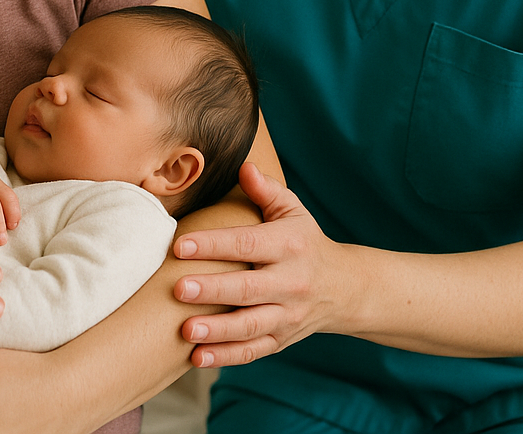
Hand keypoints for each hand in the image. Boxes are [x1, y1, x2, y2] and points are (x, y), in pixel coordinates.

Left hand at [173, 162, 350, 366]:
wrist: (344, 287)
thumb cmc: (304, 240)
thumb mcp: (292, 210)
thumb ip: (266, 189)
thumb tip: (244, 166)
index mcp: (288, 246)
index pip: (247, 245)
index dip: (214, 245)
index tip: (181, 244)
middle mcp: (290, 283)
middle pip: (247, 289)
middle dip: (212, 290)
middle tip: (178, 289)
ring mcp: (287, 316)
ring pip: (250, 326)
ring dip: (217, 331)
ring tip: (185, 330)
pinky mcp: (281, 339)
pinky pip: (253, 351)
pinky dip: (226, 357)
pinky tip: (197, 357)